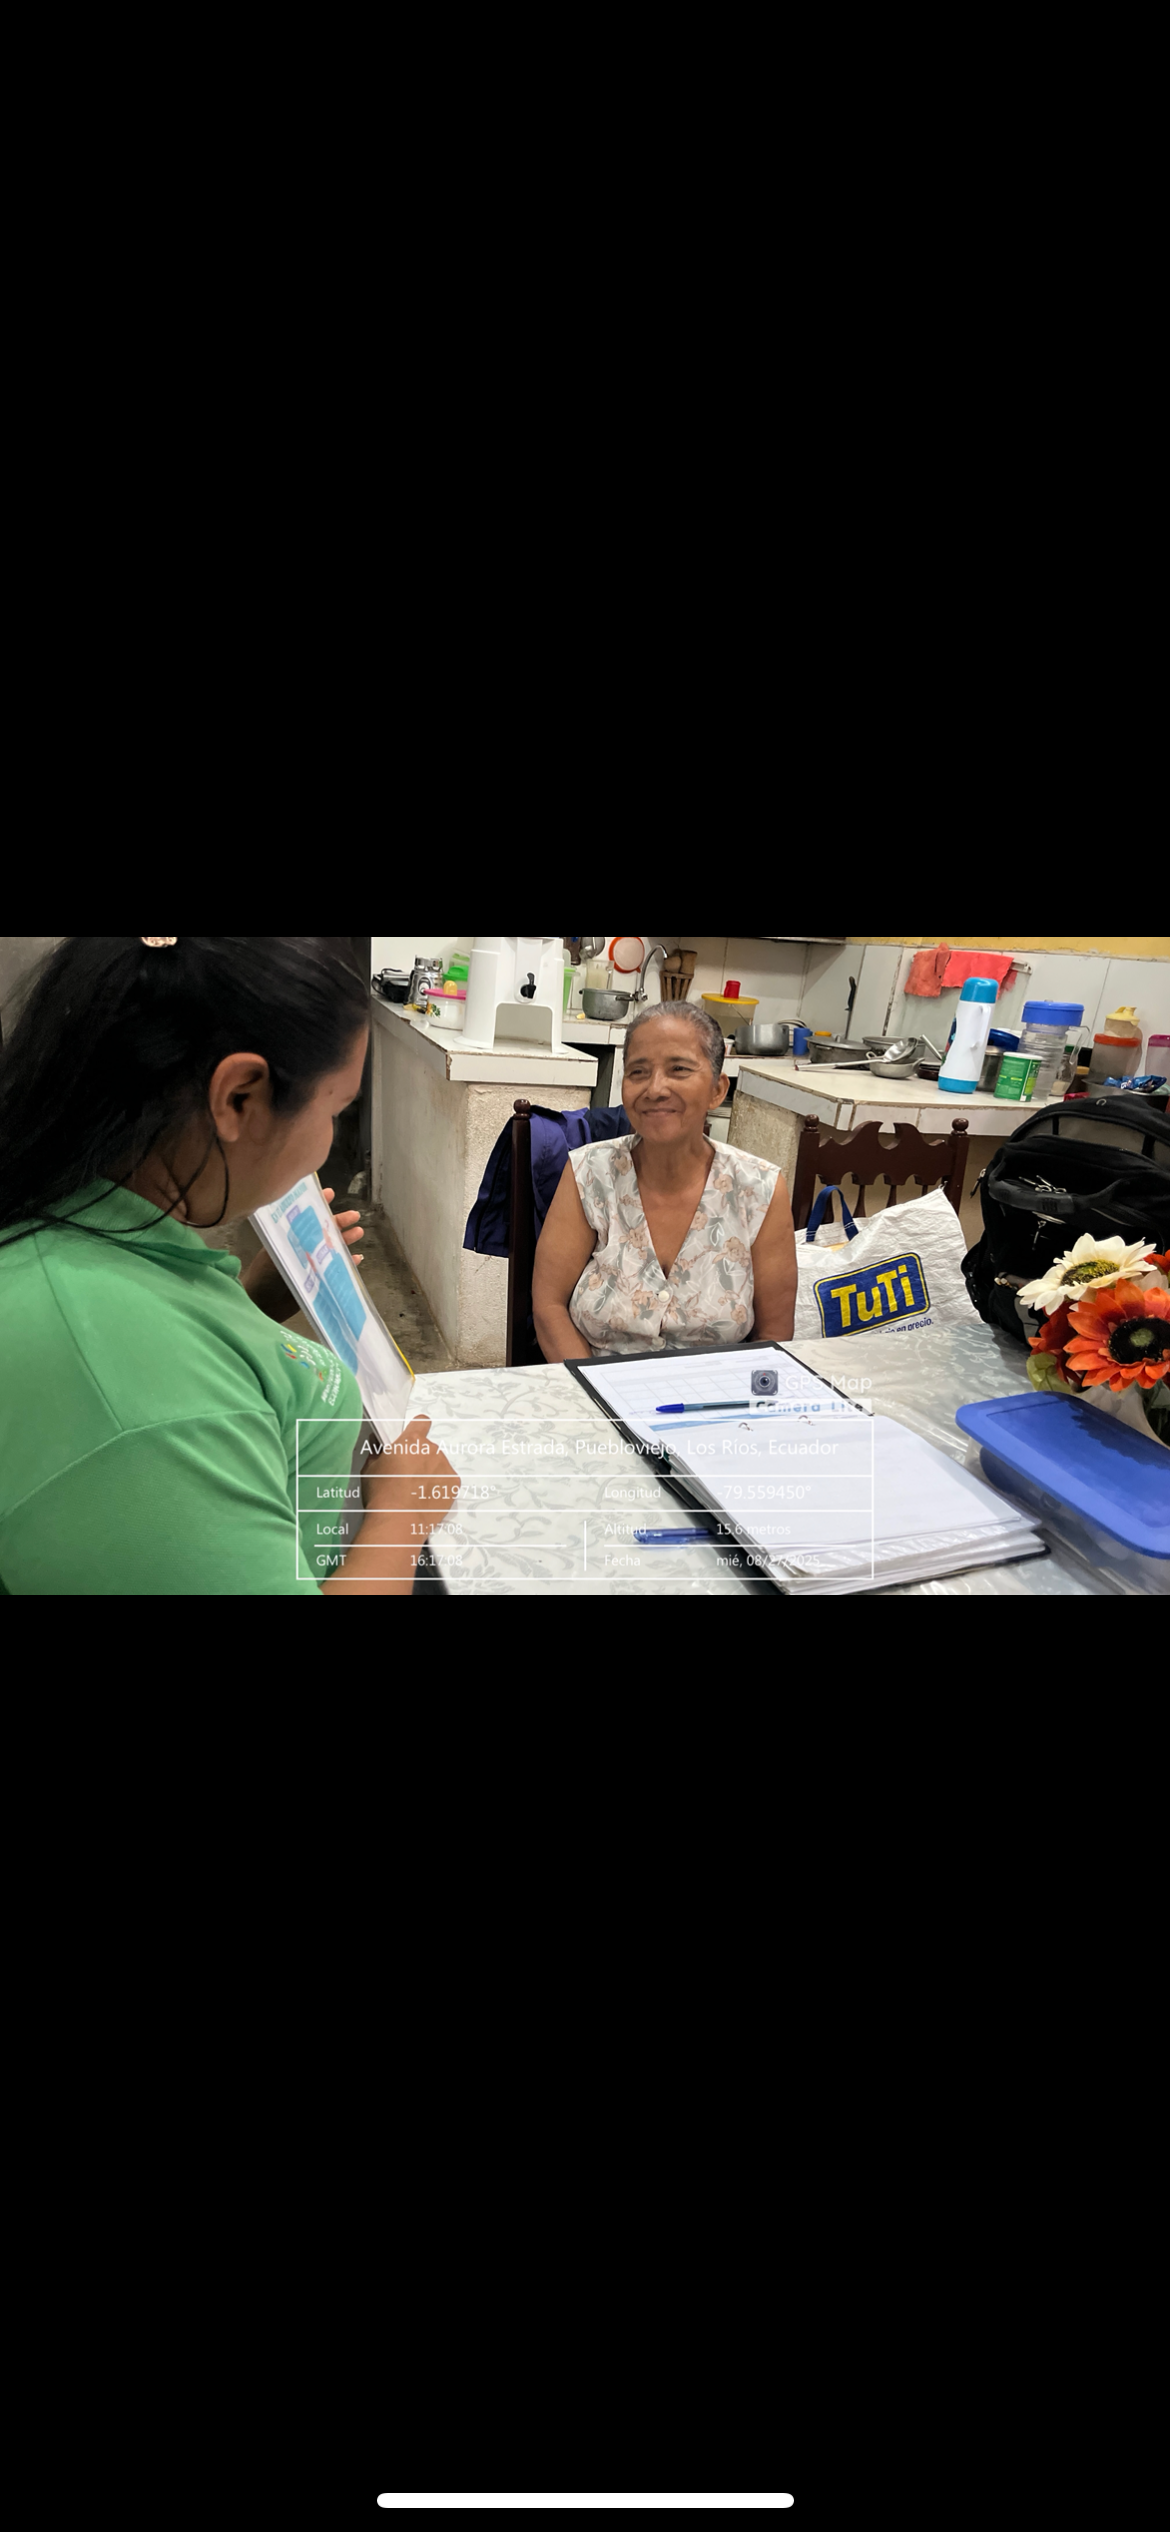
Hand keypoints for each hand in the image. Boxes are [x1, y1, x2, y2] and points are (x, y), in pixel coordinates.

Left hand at [243, 1189, 367, 1321]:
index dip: (318, 1205)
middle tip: (355, 1215)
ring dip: (345, 1240)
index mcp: (290, 1238)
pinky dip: (346, 1264)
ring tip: (359, 1232)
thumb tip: (311, 1225)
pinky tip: (356, 1259)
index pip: (307, 1217)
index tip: (331, 1193)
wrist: (262, 1306)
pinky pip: (336, 1270)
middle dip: (339, 1222)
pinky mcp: (317, 1281)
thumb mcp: (276, 1254)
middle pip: (324, 1231)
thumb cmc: (263, 1278)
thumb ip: (293, 1242)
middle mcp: (302, 1248)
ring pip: (333, 1249)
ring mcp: (311, 1265)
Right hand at [361, 1415, 460, 1531]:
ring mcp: (445, 1466)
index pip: (421, 1422)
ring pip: (438, 1465)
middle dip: (420, 1458)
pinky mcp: (453, 1484)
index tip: (414, 1437)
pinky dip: (439, 1487)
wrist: (398, 1520)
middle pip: (428, 1448)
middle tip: (407, 1476)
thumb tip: (378, 1442)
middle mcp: (431, 1449)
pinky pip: (447, 1480)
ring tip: (415, 1492)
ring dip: (430, 1473)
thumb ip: (377, 1450)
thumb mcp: (370, 1468)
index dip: (418, 1428)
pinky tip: (425, 1498)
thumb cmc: (381, 1493)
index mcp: (411, 1441)